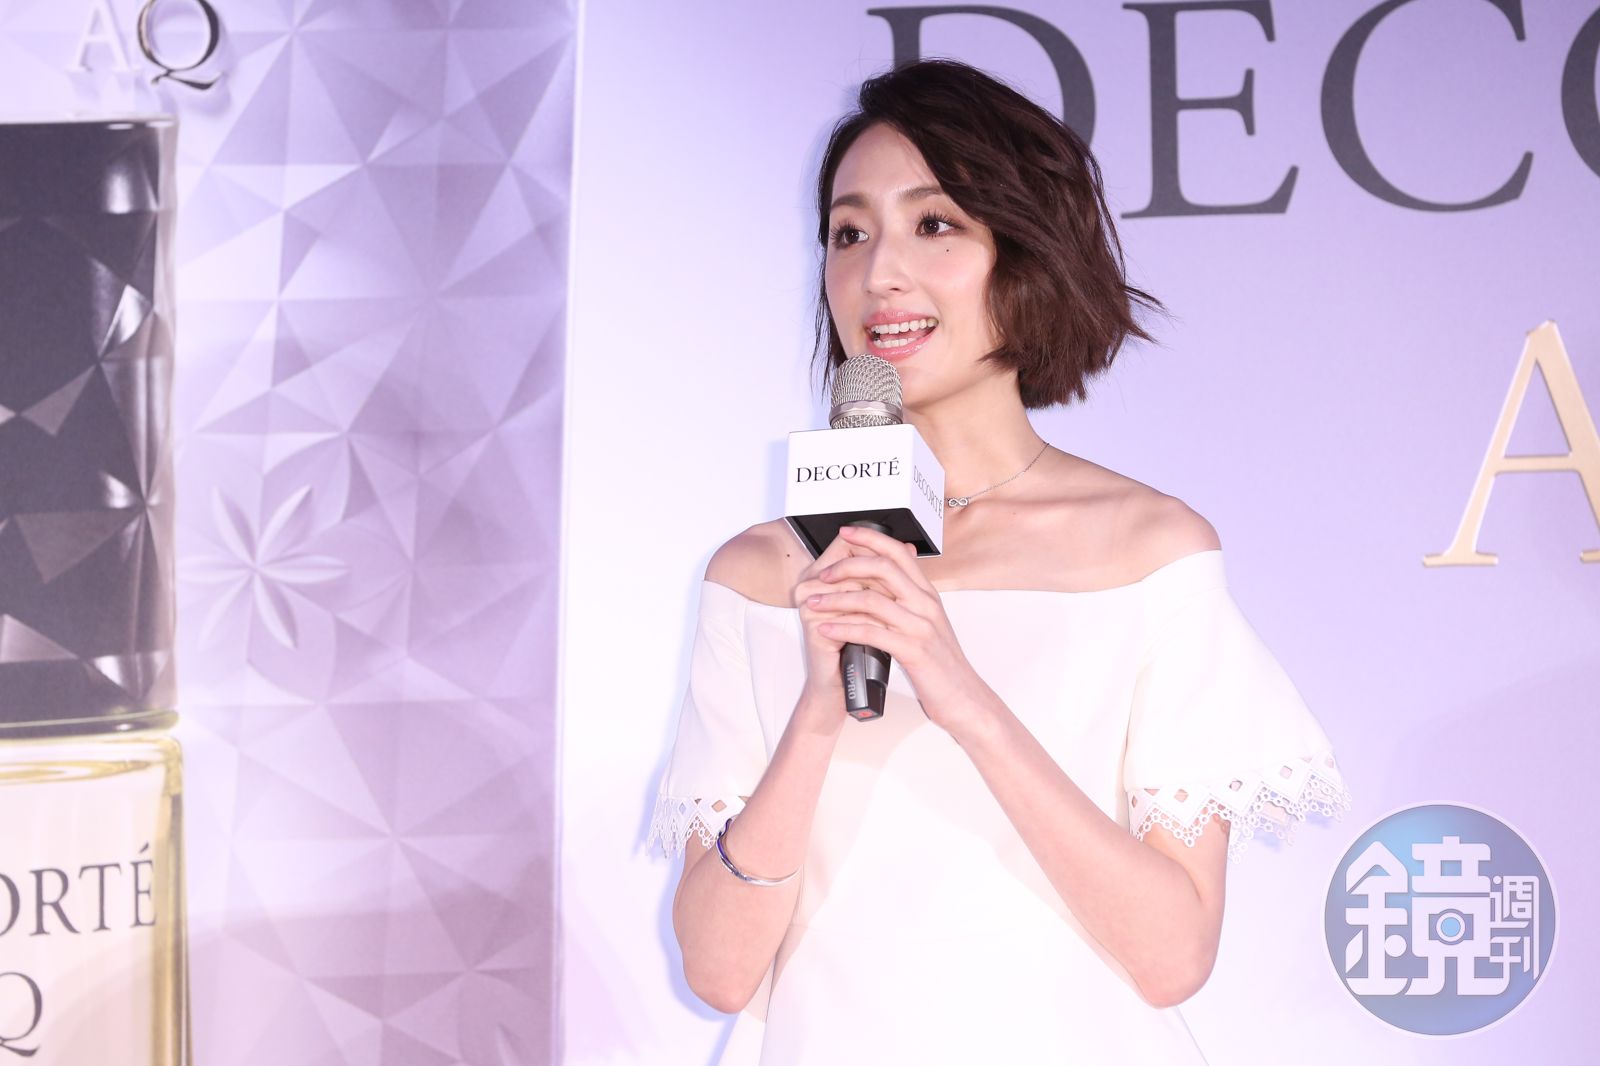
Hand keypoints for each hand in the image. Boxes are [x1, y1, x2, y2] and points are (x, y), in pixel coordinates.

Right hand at [788, 528, 888, 734]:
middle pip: (852, 564)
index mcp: (820, 573)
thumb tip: (907, 548)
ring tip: (900, 613)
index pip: (847, 545)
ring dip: (882, 601)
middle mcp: (810, 585)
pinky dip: (875, 623)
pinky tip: (890, 629)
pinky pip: (852, 617)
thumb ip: (885, 574)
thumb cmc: (855, 644)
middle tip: (905, 589)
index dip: (877, 549)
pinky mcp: (815, 626)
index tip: (903, 558)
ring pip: (855, 590)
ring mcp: (810, 605)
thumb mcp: (875, 603)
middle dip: (883, 578)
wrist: (842, 682)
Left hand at [805, 525, 998, 737]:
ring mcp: (920, 626)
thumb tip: (889, 578)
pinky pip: (871, 632)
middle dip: (847, 566)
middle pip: (883, 568)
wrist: (964, 697)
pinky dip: (843, 629)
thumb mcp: (928, 623)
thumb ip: (910, 599)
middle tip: (822, 574)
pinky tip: (825, 630)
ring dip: (836, 600)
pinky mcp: (913, 651)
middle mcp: (926, 604)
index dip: (870, 538)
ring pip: (871, 600)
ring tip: (813, 603)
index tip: (845, 533)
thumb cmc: (941, 663)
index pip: (898, 552)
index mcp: (928, 594)